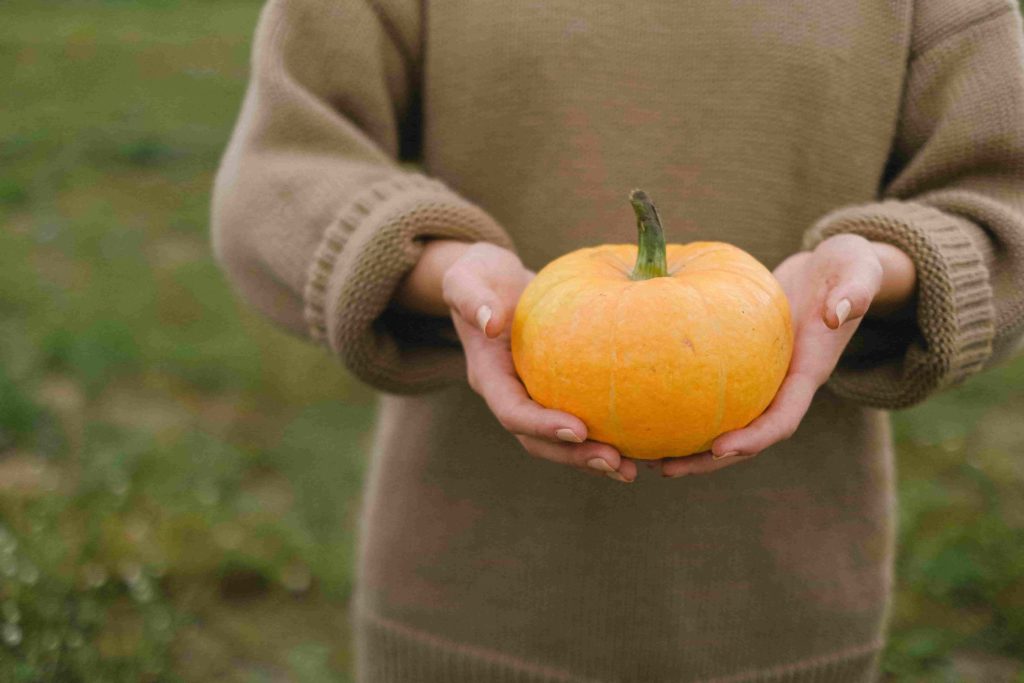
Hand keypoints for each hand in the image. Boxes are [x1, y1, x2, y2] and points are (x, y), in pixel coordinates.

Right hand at [401, 240, 637, 482]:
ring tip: (632, 469)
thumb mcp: (466, 278)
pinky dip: (608, 434)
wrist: (492, 284)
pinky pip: (581, 419)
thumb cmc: (480, 276)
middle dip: (574, 455)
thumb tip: (489, 323)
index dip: (542, 426)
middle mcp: (511, 395)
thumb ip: (470, 298)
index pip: (513, 411)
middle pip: (538, 441)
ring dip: (593, 458)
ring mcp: (534, 397)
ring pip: (561, 441)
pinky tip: (642, 442)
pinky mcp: (556, 392)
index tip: (578, 429)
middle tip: (614, 462)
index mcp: (489, 376)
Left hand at [660, 234, 915, 477]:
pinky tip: (647, 408)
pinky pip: (713, 394)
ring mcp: (764, 379)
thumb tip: (837, 314)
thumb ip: (854, 292)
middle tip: (666, 469)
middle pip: (746, 437)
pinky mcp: (745, 365)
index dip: (753, 439)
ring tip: (645, 455)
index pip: (781, 420)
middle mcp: (784, 386)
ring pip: (725, 422)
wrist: (836, 270)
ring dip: (689, 444)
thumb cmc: (849, 268)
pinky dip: (684, 406)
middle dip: (708, 459)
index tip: (719, 449)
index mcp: (809, 372)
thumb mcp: (858, 272)